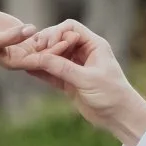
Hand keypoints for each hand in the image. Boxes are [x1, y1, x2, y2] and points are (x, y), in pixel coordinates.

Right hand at [4, 19, 145, 145]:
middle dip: (45, 44)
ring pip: (54, 56)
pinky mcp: (70, 82)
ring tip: (25, 58)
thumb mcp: (86, 79)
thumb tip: (40, 58)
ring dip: (41, 57)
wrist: (120, 117)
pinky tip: (28, 69)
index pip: (70, 28)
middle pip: (59, 40)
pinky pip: (52, 73)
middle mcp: (84, 53)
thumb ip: (63, 68)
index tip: (47, 44)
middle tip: (32, 50)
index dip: (56, 32)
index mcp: (94, 45)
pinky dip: (41, 71)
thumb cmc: (111, 94)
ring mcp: (76, 67)